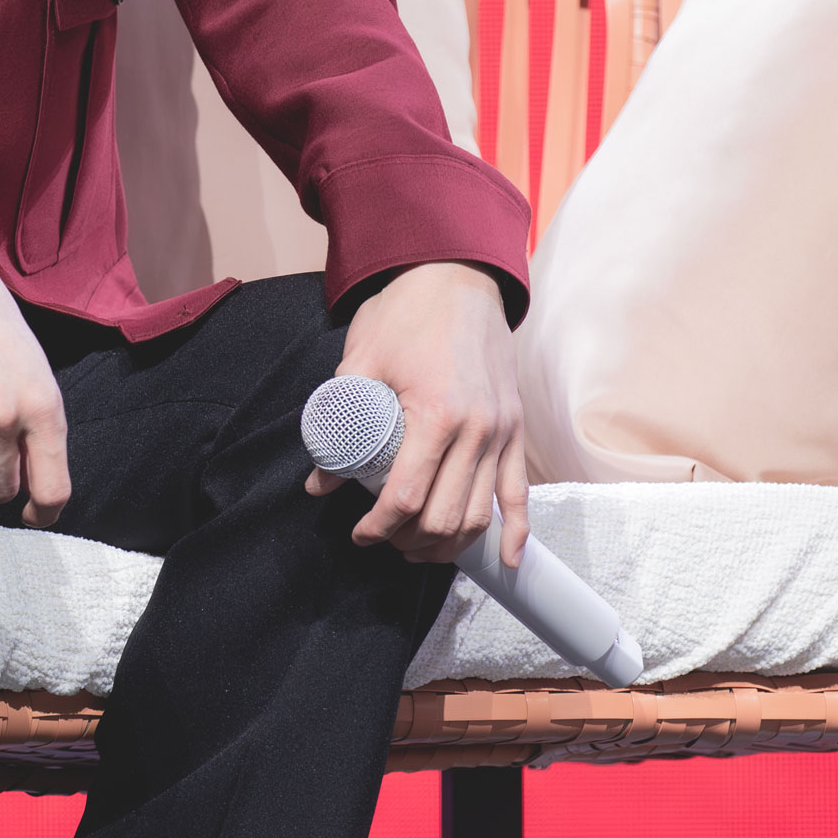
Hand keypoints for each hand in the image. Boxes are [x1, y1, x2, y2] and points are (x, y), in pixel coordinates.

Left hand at [304, 259, 527, 570]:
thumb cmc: (405, 313)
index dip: (378, 527)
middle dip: (409, 541)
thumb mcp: (361, 361)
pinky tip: (504, 561)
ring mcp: (503, 432)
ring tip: (417, 547)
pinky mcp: (516, 430)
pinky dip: (514, 533)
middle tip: (384, 540)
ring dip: (449, 544)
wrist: (458, 277)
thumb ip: (338, 423)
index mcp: (436, 413)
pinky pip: (519, 494)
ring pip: (480, 514)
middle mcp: (478, 429)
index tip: (360, 533)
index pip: (407, 496)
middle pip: (445, 516)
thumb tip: (318, 480)